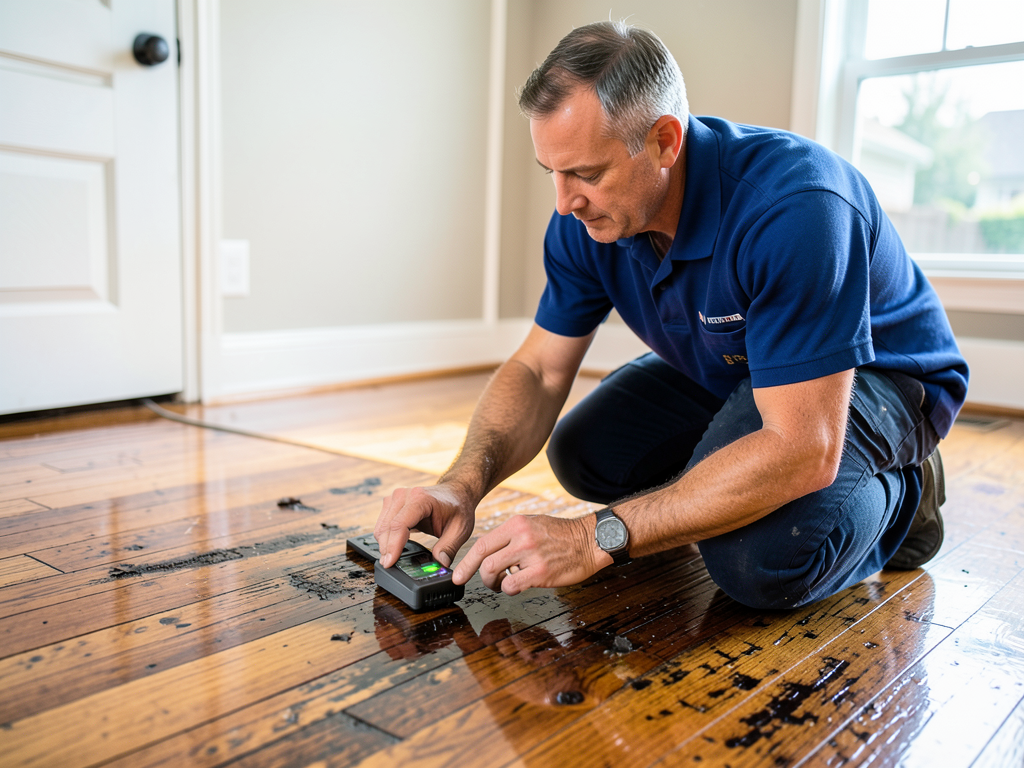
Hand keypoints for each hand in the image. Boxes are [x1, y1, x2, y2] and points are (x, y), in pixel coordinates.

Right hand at [374, 483, 474, 568]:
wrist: (456, 492)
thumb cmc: (458, 507)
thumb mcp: (460, 529)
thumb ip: (449, 548)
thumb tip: (440, 565)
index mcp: (421, 499)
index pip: (400, 524)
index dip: (393, 546)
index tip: (389, 563)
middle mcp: (404, 495)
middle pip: (387, 528)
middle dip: (387, 550)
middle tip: (391, 568)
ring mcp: (396, 498)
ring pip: (381, 527)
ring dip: (384, 545)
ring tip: (393, 560)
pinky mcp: (392, 503)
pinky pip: (382, 524)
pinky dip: (385, 538)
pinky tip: (394, 547)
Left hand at [452, 514, 608, 594]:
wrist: (589, 541)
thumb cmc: (562, 535)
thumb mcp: (532, 524)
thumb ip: (510, 535)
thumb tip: (489, 552)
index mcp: (516, 524)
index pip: (482, 543)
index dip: (466, 562)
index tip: (458, 574)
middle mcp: (521, 537)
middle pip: (484, 560)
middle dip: (479, 576)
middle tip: (485, 582)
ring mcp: (530, 555)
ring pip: (493, 573)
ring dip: (493, 583)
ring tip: (503, 583)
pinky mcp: (540, 572)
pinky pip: (511, 585)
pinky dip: (509, 589)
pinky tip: (519, 586)